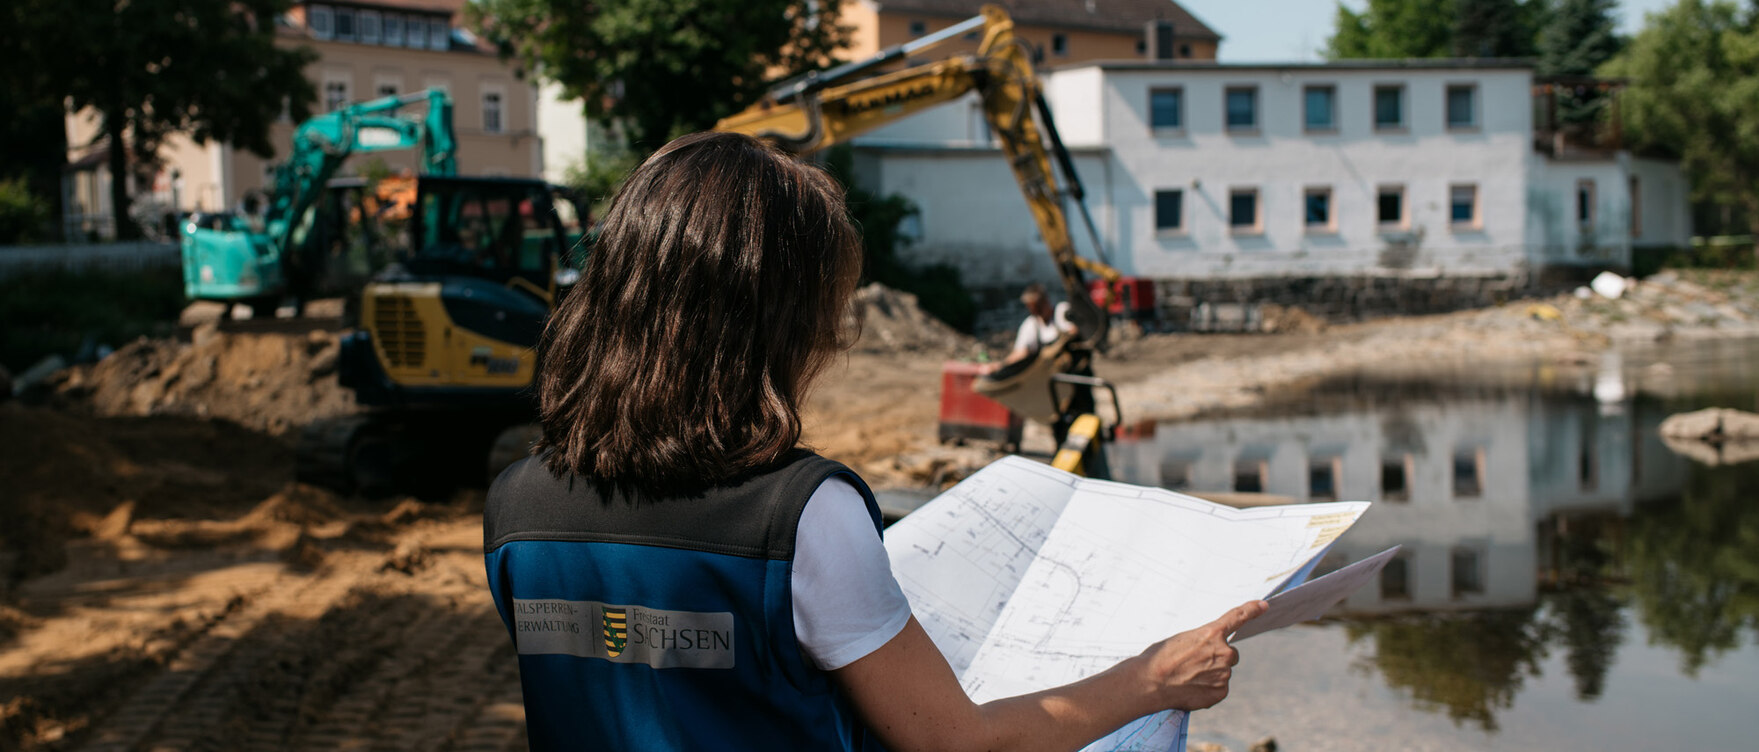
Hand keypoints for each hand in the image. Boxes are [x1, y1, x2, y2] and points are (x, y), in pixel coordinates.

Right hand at [1136, 600, 1266, 710]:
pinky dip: (1208, 688)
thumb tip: (1209, 654)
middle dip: (1218, 657)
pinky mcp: (1220, 692)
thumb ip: (1203, 643)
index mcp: (1212, 633)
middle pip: (1230, 654)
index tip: (1264, 606)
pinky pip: (1219, 687)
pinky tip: (1191, 688)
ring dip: (1210, 673)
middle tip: (1195, 662)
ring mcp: (1224, 674)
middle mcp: (1223, 653)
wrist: (1150, 682)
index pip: (1238, 617)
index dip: (1252, 609)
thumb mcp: (1182, 640)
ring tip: (1187, 676)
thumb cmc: (1160, 658)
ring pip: (1223, 672)